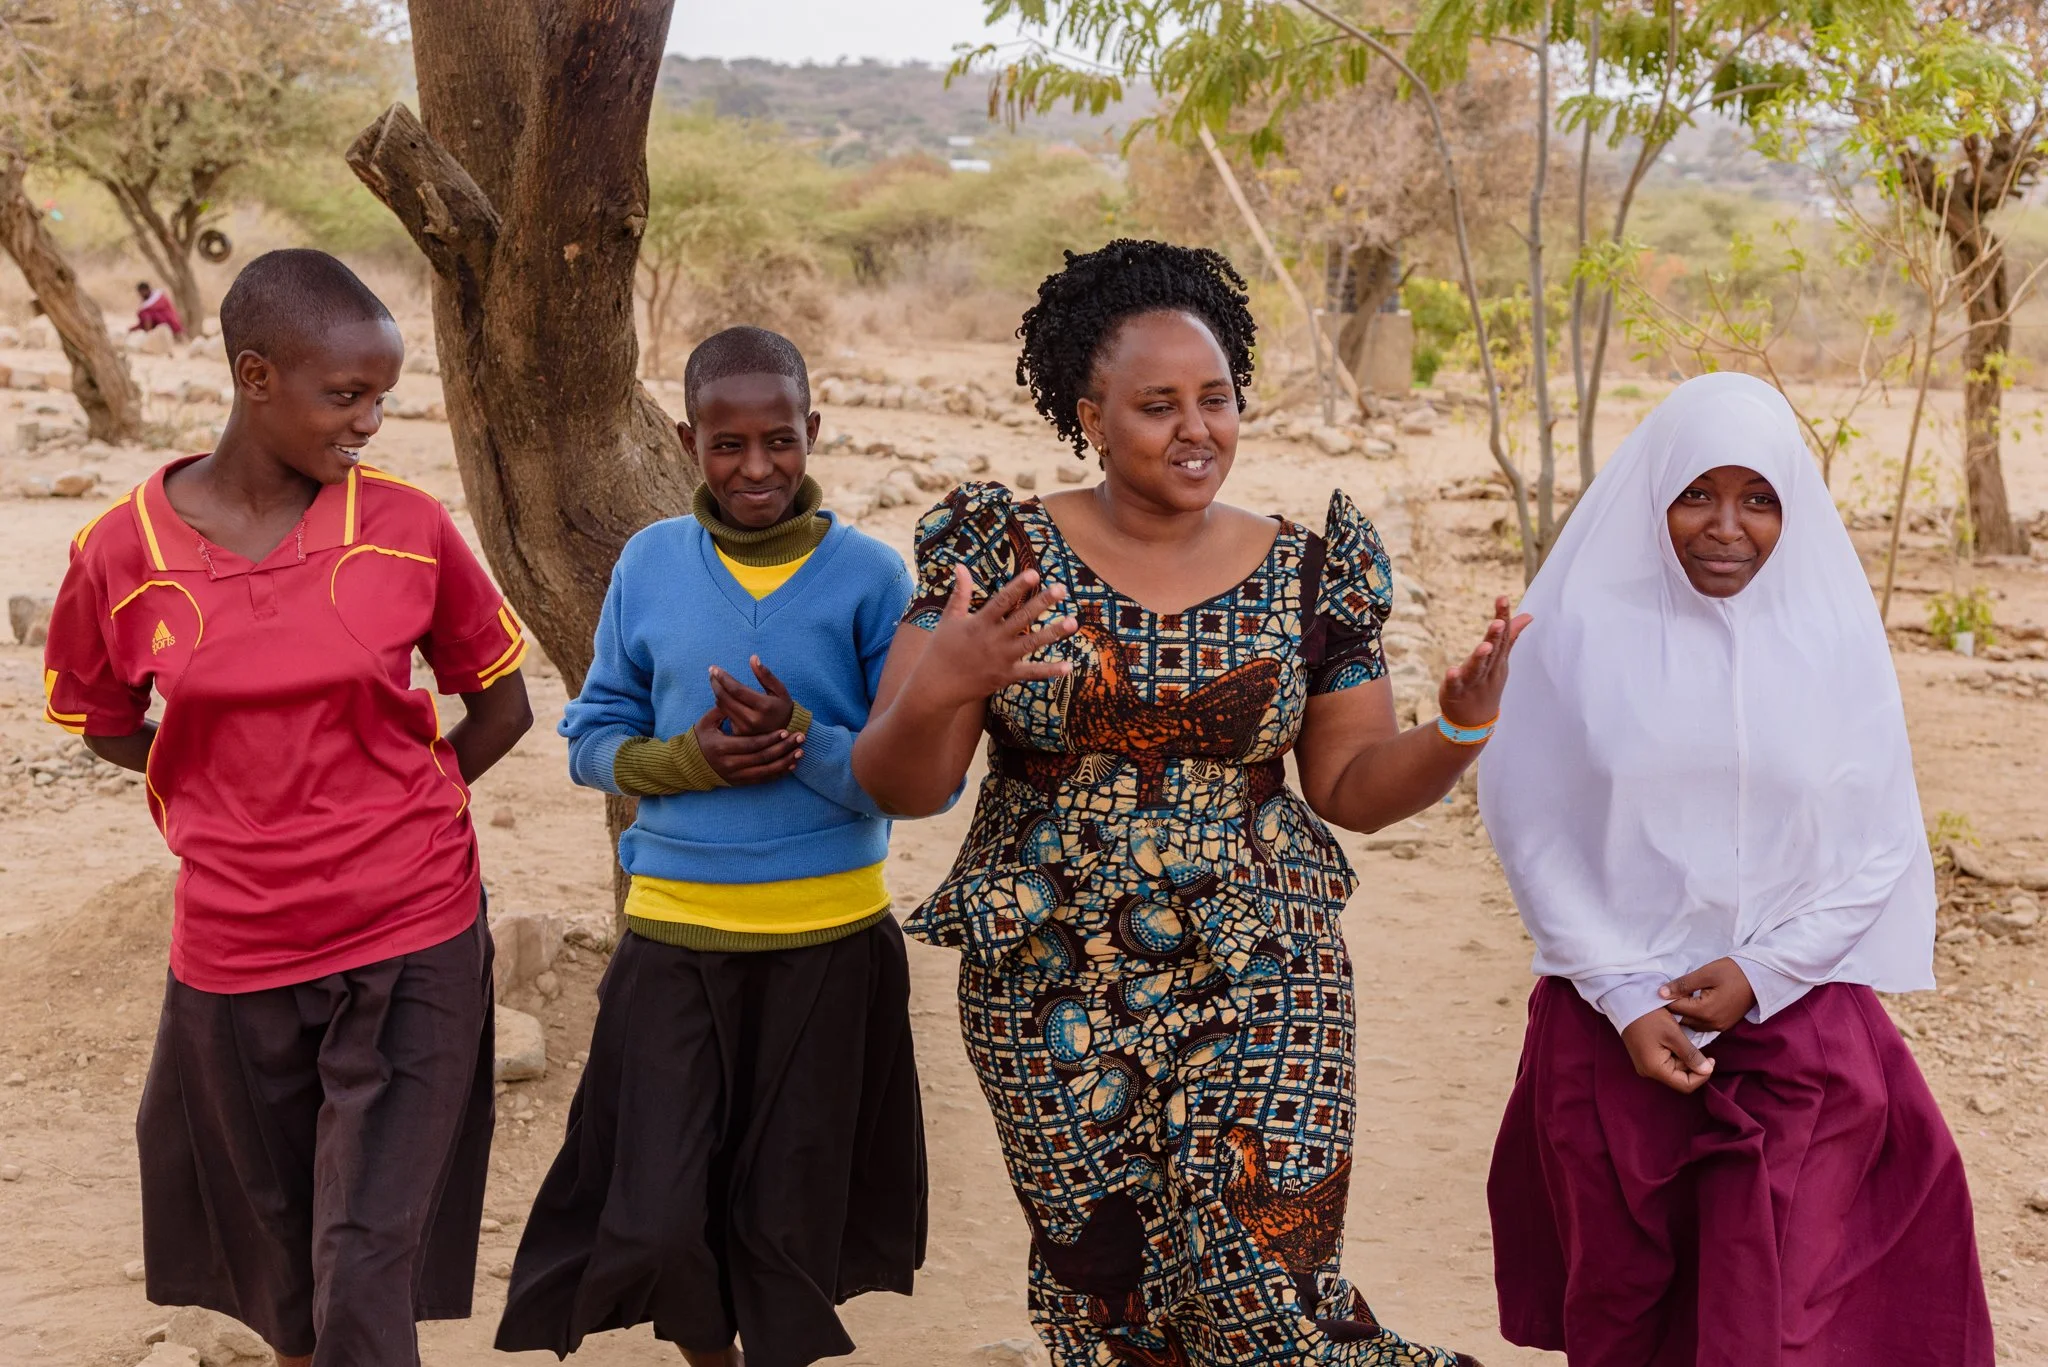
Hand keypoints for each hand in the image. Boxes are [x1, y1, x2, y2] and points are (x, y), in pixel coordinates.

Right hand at [691, 706, 800, 785]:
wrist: (691, 763)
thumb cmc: (701, 738)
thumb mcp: (707, 722)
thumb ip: (722, 710)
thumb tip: (736, 696)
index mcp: (722, 747)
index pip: (751, 744)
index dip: (769, 738)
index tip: (785, 730)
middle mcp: (729, 764)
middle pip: (762, 757)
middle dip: (783, 748)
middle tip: (799, 737)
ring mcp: (735, 775)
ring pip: (766, 771)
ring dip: (785, 761)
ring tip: (800, 752)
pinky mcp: (740, 782)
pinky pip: (763, 780)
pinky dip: (778, 773)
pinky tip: (791, 765)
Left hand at [708, 656, 794, 736]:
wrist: (785, 734)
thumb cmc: (782, 707)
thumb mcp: (780, 690)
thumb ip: (765, 675)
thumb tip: (753, 658)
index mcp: (764, 706)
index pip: (737, 690)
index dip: (724, 678)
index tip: (715, 668)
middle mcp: (752, 719)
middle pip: (725, 698)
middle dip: (716, 683)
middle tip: (712, 672)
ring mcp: (744, 728)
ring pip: (722, 706)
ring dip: (717, 692)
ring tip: (716, 681)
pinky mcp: (739, 733)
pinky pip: (725, 714)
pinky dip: (722, 703)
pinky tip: (723, 695)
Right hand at [912, 564, 1077, 707]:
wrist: (936, 686)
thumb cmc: (941, 649)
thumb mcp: (949, 619)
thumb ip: (960, 593)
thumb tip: (960, 565)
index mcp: (979, 623)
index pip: (1002, 601)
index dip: (1018, 587)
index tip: (1035, 573)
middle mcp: (993, 639)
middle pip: (1022, 618)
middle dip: (1042, 603)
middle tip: (1061, 589)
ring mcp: (1001, 659)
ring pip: (1031, 643)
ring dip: (1053, 633)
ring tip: (1073, 622)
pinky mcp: (1005, 677)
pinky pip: (1031, 673)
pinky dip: (1050, 671)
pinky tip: (1068, 666)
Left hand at [1439, 595, 1531, 727]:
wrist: (1475, 721)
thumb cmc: (1488, 684)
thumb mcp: (1501, 660)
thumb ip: (1511, 636)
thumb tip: (1527, 615)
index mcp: (1498, 660)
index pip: (1503, 636)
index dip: (1503, 617)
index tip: (1502, 597)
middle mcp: (1488, 670)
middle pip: (1493, 651)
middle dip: (1496, 636)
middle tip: (1498, 621)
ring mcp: (1473, 682)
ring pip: (1478, 668)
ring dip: (1481, 657)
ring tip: (1484, 645)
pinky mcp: (1456, 692)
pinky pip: (1455, 685)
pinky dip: (1454, 679)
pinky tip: (1451, 671)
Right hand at [1621, 1009, 1716, 1093]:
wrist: (1626, 1003)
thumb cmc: (1650, 1017)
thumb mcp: (1674, 1034)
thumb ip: (1691, 1055)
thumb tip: (1707, 1070)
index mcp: (1655, 1069)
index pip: (1685, 1085)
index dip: (1702, 1076)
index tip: (1712, 1059)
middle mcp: (1649, 1071)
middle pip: (1680, 1078)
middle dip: (1693, 1064)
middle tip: (1699, 1045)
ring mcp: (1646, 1065)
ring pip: (1674, 1069)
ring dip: (1685, 1058)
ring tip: (1686, 1039)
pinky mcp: (1645, 1057)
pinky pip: (1666, 1062)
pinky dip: (1676, 1054)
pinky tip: (1676, 1040)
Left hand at [1660, 957, 1756, 1033]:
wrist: (1760, 977)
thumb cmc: (1732, 972)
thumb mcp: (1705, 974)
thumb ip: (1682, 984)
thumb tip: (1660, 992)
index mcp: (1704, 1011)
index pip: (1675, 1009)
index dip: (1665, 999)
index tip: (1659, 990)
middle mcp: (1711, 1023)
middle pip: (1682, 1019)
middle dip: (1673, 1008)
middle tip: (1670, 993)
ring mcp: (1719, 1026)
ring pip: (1691, 1024)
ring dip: (1684, 1013)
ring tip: (1681, 997)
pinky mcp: (1724, 1025)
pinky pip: (1703, 1025)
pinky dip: (1695, 1017)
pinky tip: (1693, 1004)